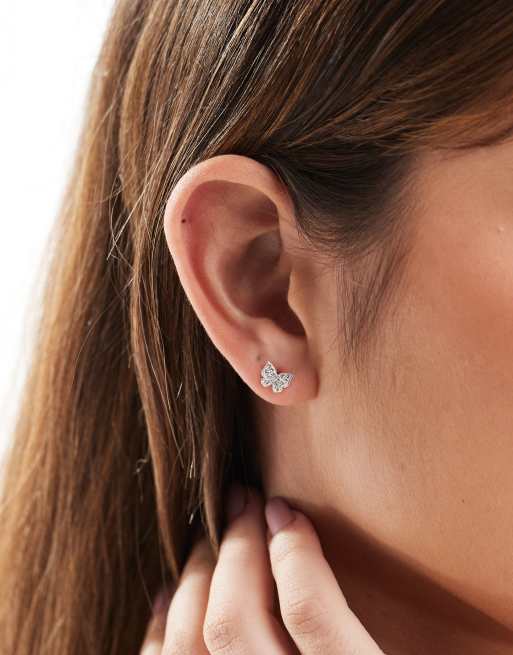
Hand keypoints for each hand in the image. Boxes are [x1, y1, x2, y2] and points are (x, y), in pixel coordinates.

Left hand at [140, 485, 384, 653]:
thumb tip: (392, 555)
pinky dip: (161, 630)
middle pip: (232, 625)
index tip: (283, 510)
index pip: (310, 616)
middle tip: (240, 501)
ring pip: (187, 648)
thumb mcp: (418, 651)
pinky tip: (169, 598)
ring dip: (194, 582)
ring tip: (209, 542)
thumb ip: (403, 616)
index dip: (294, 552)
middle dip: (233, 550)